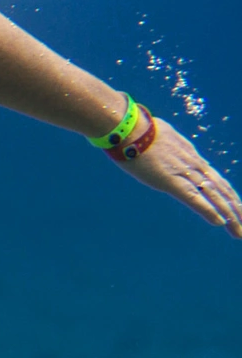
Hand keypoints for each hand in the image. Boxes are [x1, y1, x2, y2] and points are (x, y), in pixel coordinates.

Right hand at [116, 118, 241, 238]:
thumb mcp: (155, 137)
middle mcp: (193, 164)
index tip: (237, 206)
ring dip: (229, 214)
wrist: (127, 127)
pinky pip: (194, 198)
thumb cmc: (134, 129)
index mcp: (190, 155)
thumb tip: (154, 142)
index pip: (215, 178)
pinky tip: (220, 223)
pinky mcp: (171, 181)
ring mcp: (184, 172)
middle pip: (221, 189)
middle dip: (235, 208)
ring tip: (239, 231)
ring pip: (214, 196)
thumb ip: (161, 145)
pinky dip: (209, 210)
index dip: (227, 193)